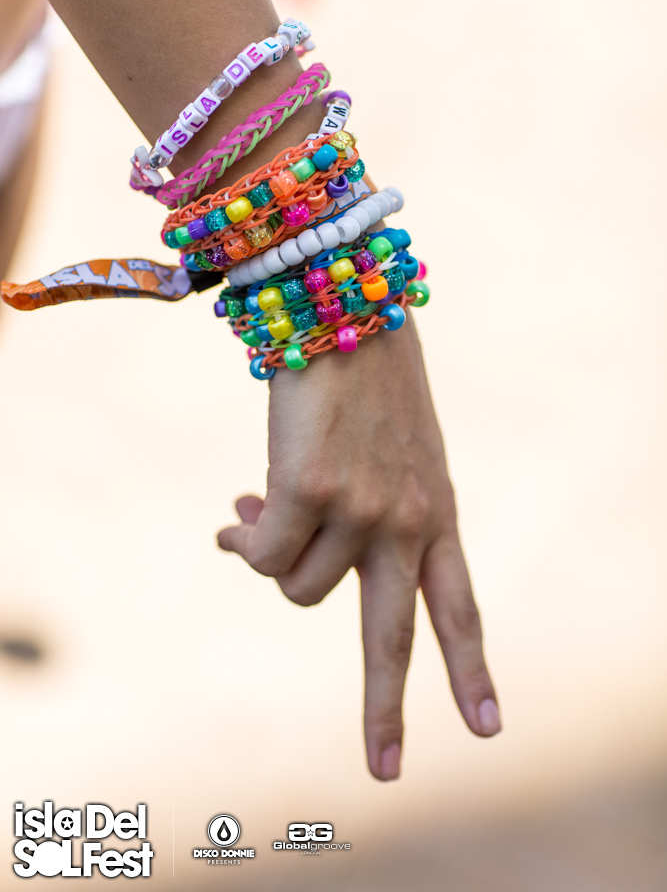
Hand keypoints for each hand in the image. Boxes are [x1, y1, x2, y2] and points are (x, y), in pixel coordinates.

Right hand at [217, 315, 500, 779]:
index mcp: (436, 514)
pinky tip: (236, 513)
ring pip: (294, 588)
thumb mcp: (375, 457)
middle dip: (387, 711)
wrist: (344, 301)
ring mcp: (361, 510)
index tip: (486, 726)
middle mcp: (407, 522)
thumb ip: (332, 516)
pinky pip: (259, 557)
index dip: (471, 669)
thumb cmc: (361, 378)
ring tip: (255, 514)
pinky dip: (242, 543)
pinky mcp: (310, 492)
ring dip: (271, 559)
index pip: (462, 605)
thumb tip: (249, 548)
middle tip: (386, 771)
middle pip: (392, 638)